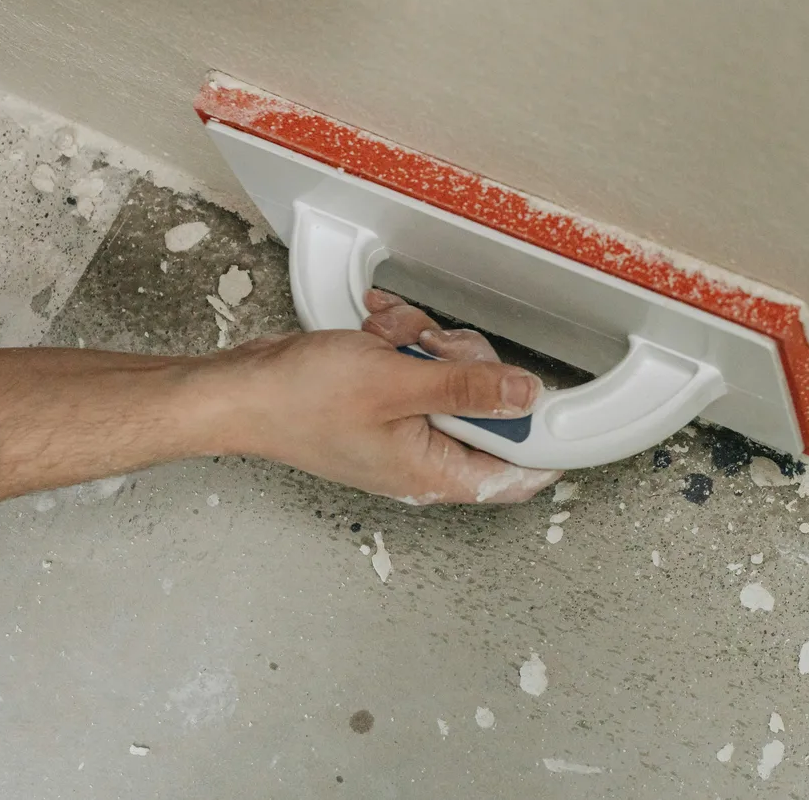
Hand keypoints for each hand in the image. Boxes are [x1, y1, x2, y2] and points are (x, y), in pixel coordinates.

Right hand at [204, 290, 561, 504]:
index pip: (520, 474)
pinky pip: (421, 361)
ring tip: (389, 344)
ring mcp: (407, 425)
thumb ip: (468, 390)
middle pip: (491, 408)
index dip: (548, 439)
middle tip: (432, 354)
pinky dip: (401, 339)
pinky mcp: (390, 398)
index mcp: (435, 472)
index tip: (568, 405)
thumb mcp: (396, 385)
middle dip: (465, 365)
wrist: (240, 390)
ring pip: (456, 373)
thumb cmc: (300, 400)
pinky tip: (375, 334)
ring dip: (425, 344)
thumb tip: (527, 397)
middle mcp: (426, 455)